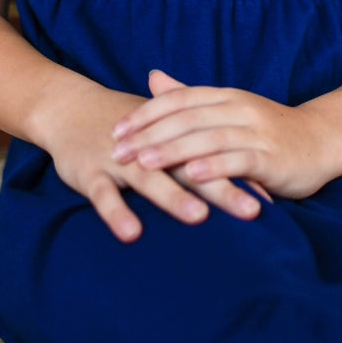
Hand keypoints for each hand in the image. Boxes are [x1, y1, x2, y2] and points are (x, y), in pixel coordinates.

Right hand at [34, 74, 264, 243]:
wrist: (69, 108)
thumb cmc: (127, 126)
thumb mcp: (165, 130)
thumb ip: (202, 151)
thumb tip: (245, 173)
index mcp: (173, 138)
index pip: (213, 155)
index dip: (241, 175)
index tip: (272, 198)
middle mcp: (151, 148)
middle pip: (192, 168)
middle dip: (222, 189)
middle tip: (253, 210)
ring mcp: (119, 159)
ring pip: (151, 178)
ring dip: (174, 196)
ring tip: (199, 217)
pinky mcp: (89, 172)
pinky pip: (104, 194)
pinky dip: (117, 212)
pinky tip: (132, 234)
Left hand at [111, 71, 336, 200]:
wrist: (324, 141)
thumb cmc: (269, 130)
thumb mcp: (229, 109)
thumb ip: (190, 96)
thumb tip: (153, 77)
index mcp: (225, 96)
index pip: (178, 99)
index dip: (145, 114)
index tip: (116, 131)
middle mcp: (238, 109)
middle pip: (186, 118)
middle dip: (148, 135)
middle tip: (117, 151)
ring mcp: (256, 132)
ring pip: (208, 138)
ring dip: (172, 150)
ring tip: (143, 163)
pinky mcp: (272, 158)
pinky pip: (240, 161)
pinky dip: (215, 167)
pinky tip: (192, 176)